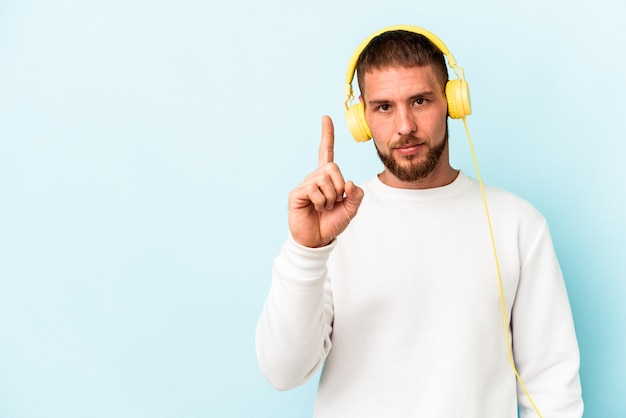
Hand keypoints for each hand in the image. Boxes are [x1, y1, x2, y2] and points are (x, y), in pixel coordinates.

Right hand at [288, 115, 363, 247]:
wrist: (317, 239)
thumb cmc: (332, 222)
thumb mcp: (351, 209)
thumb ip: (356, 195)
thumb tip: (349, 182)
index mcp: (328, 177)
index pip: (327, 152)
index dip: (327, 135)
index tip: (326, 118)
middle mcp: (315, 177)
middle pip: (333, 168)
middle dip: (339, 187)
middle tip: (334, 201)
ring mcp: (305, 184)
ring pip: (325, 180)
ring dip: (330, 197)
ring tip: (324, 207)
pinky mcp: (297, 193)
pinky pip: (313, 189)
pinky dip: (320, 201)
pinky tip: (316, 208)